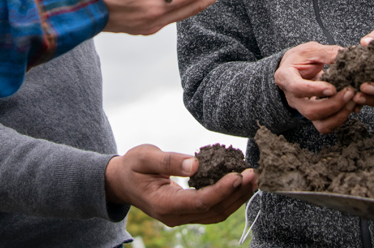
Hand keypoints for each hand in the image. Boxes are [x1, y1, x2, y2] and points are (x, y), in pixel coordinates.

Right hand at [104, 144, 256, 225]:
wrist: (120, 181)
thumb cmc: (131, 166)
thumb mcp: (144, 157)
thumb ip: (169, 161)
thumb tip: (195, 163)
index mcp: (164, 204)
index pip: (199, 202)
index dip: (221, 190)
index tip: (237, 175)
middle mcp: (175, 216)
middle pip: (213, 211)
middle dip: (236, 194)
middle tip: (253, 174)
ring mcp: (182, 217)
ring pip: (216, 213)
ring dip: (237, 198)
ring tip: (253, 179)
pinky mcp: (187, 212)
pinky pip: (212, 209)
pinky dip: (229, 197)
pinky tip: (240, 184)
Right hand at [274, 42, 357, 132]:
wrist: (297, 68)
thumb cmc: (302, 58)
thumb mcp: (311, 50)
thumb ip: (326, 53)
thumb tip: (345, 56)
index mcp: (286, 77)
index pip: (297, 88)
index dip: (315, 90)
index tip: (332, 88)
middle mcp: (292, 98)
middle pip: (310, 111)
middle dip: (333, 105)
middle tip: (350, 92)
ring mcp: (303, 109)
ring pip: (320, 123)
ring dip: (340, 114)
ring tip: (353, 100)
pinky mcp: (315, 116)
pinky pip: (327, 125)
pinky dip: (341, 118)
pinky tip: (351, 106)